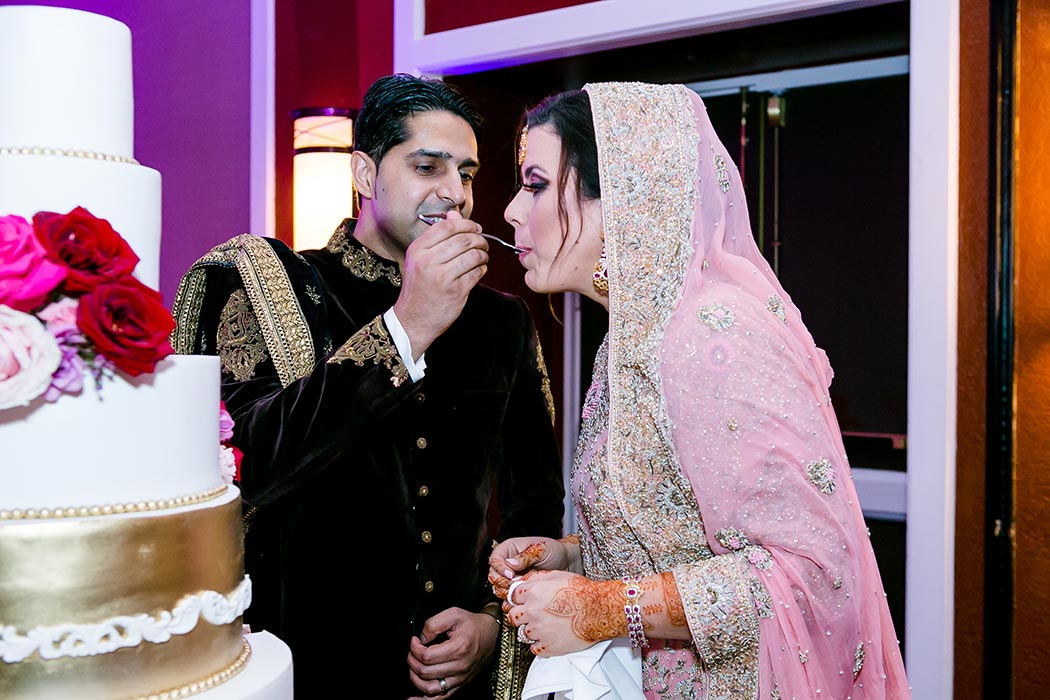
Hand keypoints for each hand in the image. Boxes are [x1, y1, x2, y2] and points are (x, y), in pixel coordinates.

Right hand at [394, 211, 487, 357]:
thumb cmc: (418, 287)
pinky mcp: (456, 291)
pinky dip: (482, 269)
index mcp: (418, 249)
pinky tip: (478, 270)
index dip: (466, 224)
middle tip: (483, 242)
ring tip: (482, 256)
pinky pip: (476, 272)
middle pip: (464, 239)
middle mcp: (428, 261)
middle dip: (479, 238)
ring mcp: (443, 277)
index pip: (447, 226)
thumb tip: (455, 214)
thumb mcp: (419, 258)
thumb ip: (437, 237)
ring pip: (473, 255)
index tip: (475, 227)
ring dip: (483, 254)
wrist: (413, 319)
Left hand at [406, 607, 498, 698]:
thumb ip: (434, 624)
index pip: (426, 656)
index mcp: (458, 648)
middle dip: (412, 661)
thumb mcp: (454, 614)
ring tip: (414, 666)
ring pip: (430, 688)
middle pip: (426, 672)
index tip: (415, 640)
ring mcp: (461, 678)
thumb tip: (421, 639)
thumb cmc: (473, 624)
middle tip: (413, 651)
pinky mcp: (460, 684)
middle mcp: (460, 666)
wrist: (492, 634)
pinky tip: (413, 698)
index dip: (414, 648)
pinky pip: (441, 698)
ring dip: (415, 678)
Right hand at [488, 536, 579, 601]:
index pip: (494, 559)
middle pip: (493, 575)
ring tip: (522, 589)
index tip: (511, 574)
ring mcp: (512, 577)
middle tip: (516, 584)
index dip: (500, 568)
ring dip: (508, 592)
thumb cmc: (555, 551)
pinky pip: (508, 597)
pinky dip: (513, 600)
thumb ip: (526, 556)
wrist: (567, 563)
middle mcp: (508, 563)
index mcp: (510, 549)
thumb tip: (510, 564)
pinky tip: (523, 598)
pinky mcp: (518, 589)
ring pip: (499, 588)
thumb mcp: (542, 549)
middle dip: (503, 582)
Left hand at [503, 570, 622, 657]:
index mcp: (532, 592)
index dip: (519, 600)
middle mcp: (532, 611)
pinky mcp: (548, 646)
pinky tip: (549, 637)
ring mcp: (539, 630)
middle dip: (521, 616)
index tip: (524, 602)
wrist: (598, 609)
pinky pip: (535, 649)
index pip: (512, 597)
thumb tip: (525, 581)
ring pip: (523, 634)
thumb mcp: (557, 575)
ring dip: (532, 630)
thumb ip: (537, 578)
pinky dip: (540, 645)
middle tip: (532, 615)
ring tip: (546, 626)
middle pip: (513, 617)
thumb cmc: (582, 591)